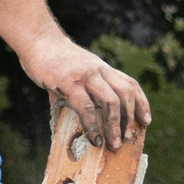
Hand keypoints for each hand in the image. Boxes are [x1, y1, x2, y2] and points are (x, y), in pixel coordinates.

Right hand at [19, 34, 150, 148]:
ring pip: (110, 101)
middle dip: (129, 119)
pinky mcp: (69, 82)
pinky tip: (94, 139)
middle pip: (125, 94)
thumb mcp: (76, 72)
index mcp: (103, 68)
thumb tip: (77, 119)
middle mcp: (99, 70)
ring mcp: (86, 76)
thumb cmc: (54, 59)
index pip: (130, 84)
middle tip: (128, 138)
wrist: (37, 39)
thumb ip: (81, 92)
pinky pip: (86, 107)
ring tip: (114, 144)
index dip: (141, 103)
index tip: (146, 121)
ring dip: (115, 125)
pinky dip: (92, 125)